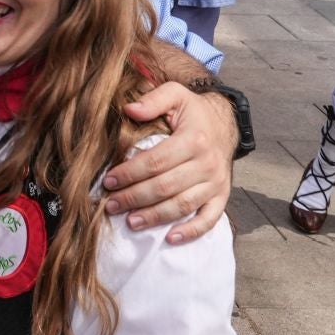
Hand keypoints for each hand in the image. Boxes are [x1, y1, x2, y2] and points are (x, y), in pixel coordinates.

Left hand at [106, 82, 236, 242]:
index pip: (156, 161)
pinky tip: (170, 238)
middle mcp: (207, 163)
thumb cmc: (193, 112)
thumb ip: (153, 100)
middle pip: (165, 186)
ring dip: (155, 217)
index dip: (130, 173)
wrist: (225, 124)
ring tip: (130, 222)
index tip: (109, 181)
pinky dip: (191, 232)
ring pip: (182, 205)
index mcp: (194, 139)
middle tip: (111, 205)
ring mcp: (216, 183)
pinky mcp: (221, 196)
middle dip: (135, 198)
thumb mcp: (175, 95)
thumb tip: (128, 109)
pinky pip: (209, 219)